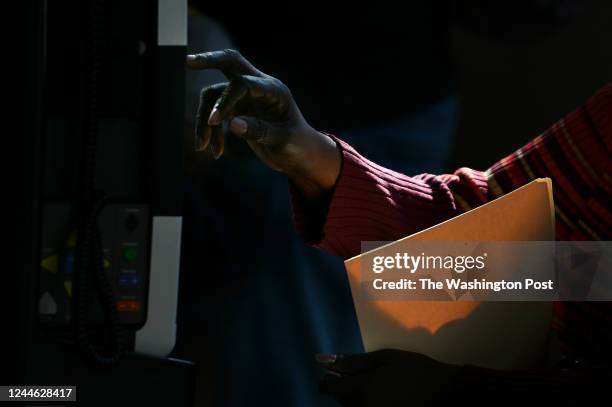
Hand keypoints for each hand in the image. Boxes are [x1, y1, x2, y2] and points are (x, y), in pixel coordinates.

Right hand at [186, 49, 340, 197]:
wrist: (300, 156)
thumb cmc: (297, 146)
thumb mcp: (283, 141)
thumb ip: (260, 131)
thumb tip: (233, 125)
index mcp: (273, 90)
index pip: (243, 83)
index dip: (226, 99)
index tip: (213, 121)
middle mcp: (259, 87)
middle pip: (230, 63)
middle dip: (209, 61)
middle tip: (188, 61)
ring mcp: (247, 97)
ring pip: (215, 95)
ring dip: (204, 120)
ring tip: (202, 147)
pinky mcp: (239, 110)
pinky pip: (216, 114)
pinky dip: (212, 133)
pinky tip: (216, 152)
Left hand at [316, 349, 459, 405]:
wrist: (446, 394)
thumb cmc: (415, 370)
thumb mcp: (385, 358)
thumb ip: (353, 362)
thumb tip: (323, 361)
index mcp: (360, 391)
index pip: (328, 388)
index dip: (329, 378)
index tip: (338, 372)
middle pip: (340, 400)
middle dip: (345, 387)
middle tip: (363, 375)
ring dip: (356, 397)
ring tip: (375, 386)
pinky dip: (367, 404)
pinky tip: (382, 396)